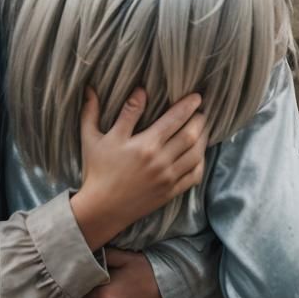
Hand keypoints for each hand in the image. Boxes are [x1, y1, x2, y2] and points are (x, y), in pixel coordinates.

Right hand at [70, 88, 206, 250]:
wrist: (101, 209)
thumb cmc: (97, 170)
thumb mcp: (95, 137)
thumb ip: (99, 111)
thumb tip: (106, 88)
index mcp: (145, 145)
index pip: (174, 119)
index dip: (188, 106)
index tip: (197, 96)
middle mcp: (160, 161)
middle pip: (191, 135)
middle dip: (200, 120)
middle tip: (201, 110)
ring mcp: (167, 178)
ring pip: (196, 154)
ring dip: (203, 138)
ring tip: (203, 127)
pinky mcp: (170, 192)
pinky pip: (194, 175)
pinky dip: (201, 162)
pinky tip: (199, 153)